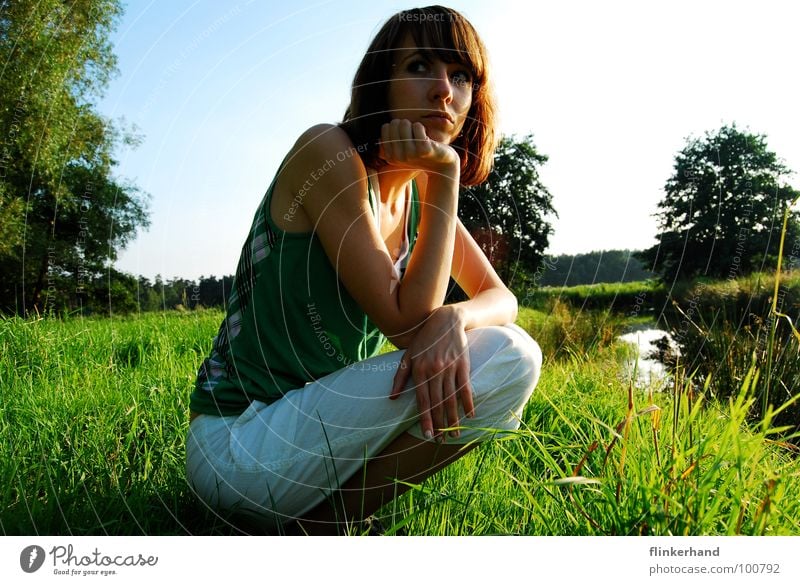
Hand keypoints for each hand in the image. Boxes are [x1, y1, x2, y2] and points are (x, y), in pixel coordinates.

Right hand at [379, 119, 459, 175]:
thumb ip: (392, 140)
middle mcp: (399, 157)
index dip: (395, 125)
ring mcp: (411, 154)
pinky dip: (420, 127)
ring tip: (418, 133)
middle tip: (411, 130)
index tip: (403, 132)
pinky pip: (417, 127)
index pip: (385, 128)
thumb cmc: (421, 152)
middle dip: (403, 122)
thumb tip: (386, 127)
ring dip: (412, 124)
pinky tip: (425, 135)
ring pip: (405, 124)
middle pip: (394, 124)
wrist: (441, 163)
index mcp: (391, 157)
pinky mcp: (424, 149)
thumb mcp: (404, 149)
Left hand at [389, 305, 474, 440]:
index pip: (423, 401)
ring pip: (451, 398)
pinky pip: (466, 388)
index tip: (427, 435)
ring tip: (455, 434)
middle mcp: (434, 371)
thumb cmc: (424, 339)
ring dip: (453, 418)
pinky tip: (470, 416)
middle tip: (442, 440)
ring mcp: (450, 368)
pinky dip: (468, 403)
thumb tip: (391, 398)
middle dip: (440, 424)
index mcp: (420, 370)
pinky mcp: (463, 365)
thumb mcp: (408, 355)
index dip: (425, 420)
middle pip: (438, 403)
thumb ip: (399, 377)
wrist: (446, 320)